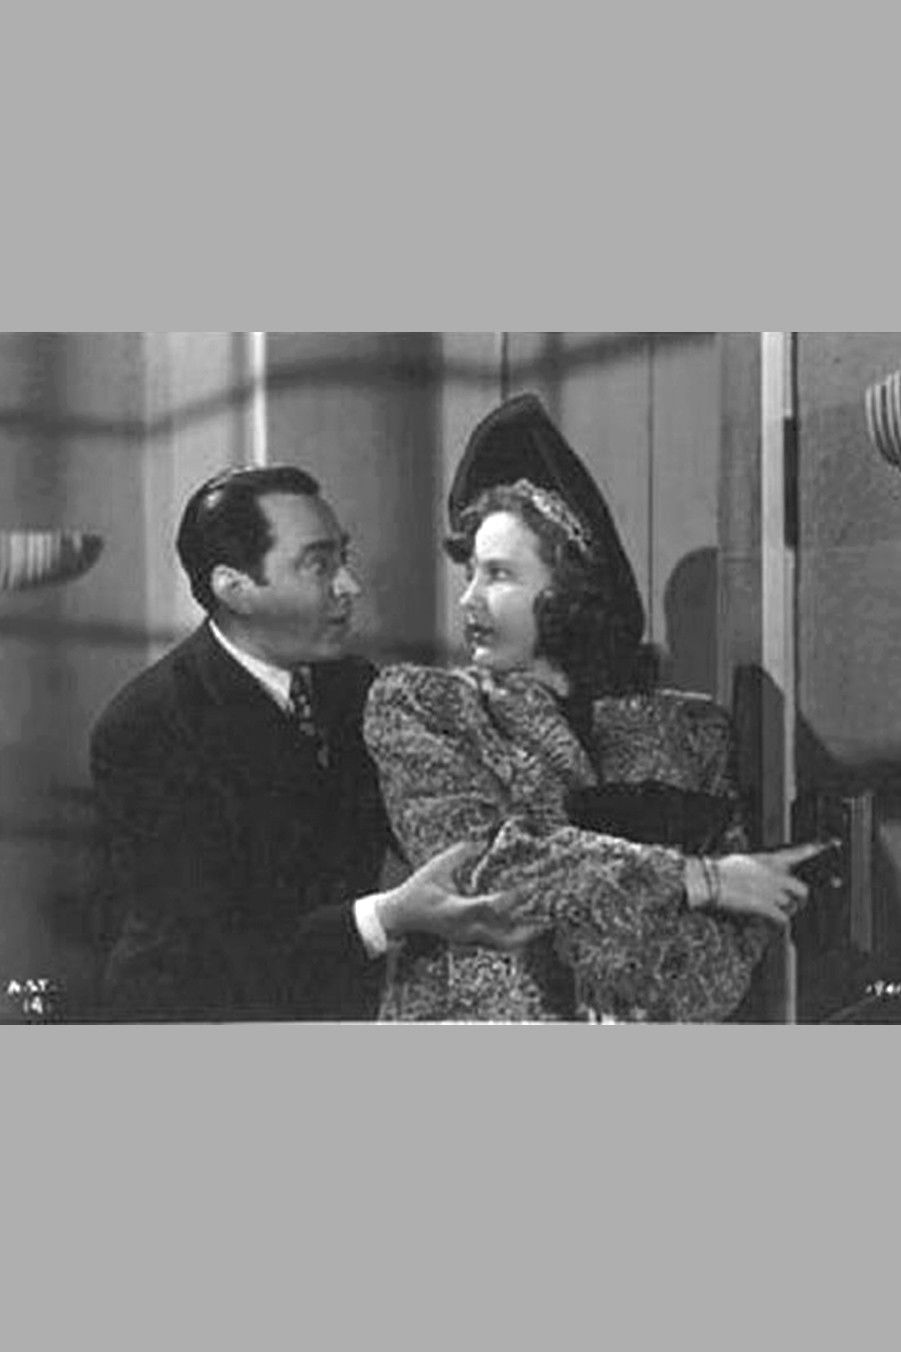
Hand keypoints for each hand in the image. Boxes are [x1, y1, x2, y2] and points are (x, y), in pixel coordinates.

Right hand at [375, 841, 541, 950]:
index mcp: (454, 910)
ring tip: (545, 923)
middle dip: (528, 929)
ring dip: (524, 935)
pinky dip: (513, 936)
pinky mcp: (469, 941)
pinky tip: (527, 924)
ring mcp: (467, 939)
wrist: (401, 918)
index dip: (509, 899)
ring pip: (502, 945)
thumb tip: (483, 843)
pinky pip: (497, 943)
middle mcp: (464, 929)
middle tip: (550, 917)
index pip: (486, 907)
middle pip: (503, 938)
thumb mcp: (436, 867)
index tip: (529, 887)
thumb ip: (460, 854)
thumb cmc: (417, 890)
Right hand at [686, 842, 832, 927]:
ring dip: (786, 913)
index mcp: (768, 860)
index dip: (813, 850)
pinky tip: (773, 925)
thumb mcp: (742, 861)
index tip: (825, 846)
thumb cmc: (720, 871)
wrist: (709, 880)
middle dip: (800, 900)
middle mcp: (775, 875)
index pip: (796, 853)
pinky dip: (779, 924)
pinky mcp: (766, 906)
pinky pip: (782, 919)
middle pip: (802, 890)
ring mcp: (772, 891)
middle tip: (794, 905)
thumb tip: (764, 878)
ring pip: (792, 906)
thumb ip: (758, 868)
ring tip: (775, 915)